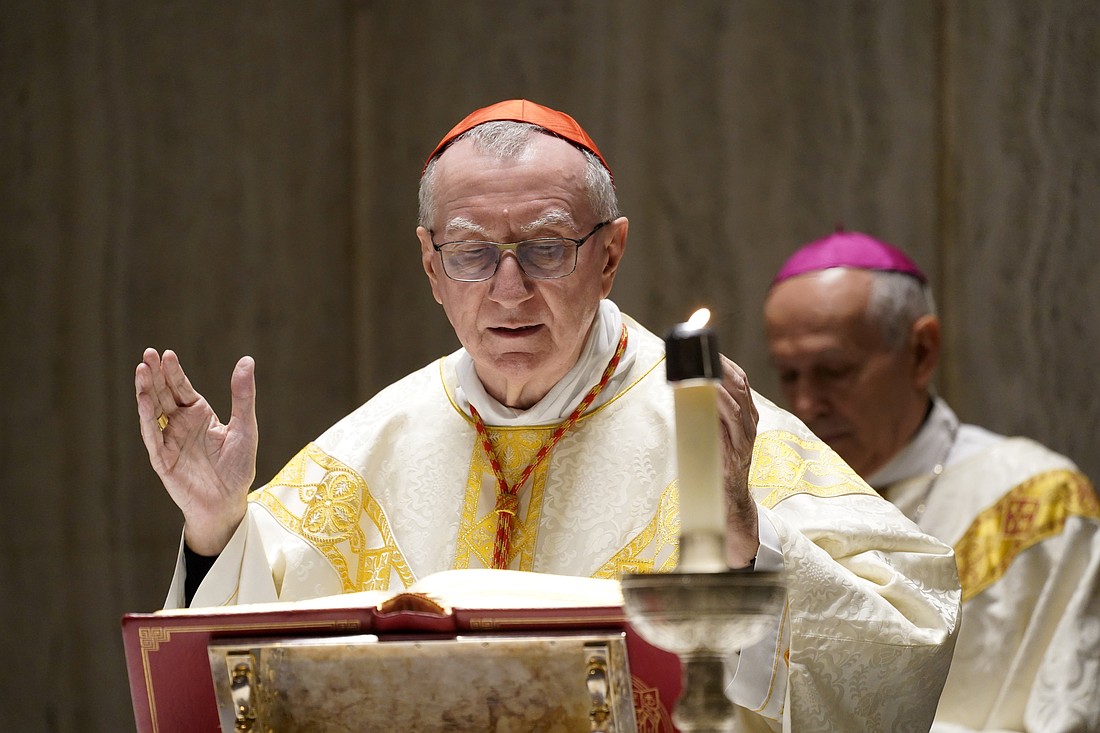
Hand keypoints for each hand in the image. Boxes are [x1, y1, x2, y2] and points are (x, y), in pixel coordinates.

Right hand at [135, 348, 257, 554]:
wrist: (228, 502)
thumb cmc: (238, 467)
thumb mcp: (245, 427)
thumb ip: (243, 396)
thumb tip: (247, 360)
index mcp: (199, 415)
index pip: (182, 388)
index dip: (174, 372)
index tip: (167, 353)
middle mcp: (181, 425)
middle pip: (164, 394)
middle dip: (155, 375)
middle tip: (148, 353)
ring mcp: (169, 441)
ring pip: (153, 411)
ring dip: (146, 391)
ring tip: (141, 369)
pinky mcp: (162, 459)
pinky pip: (152, 435)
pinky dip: (147, 417)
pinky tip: (143, 399)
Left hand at [717, 355, 759, 566]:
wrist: (727, 499)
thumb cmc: (715, 463)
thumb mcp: (711, 432)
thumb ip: (704, 413)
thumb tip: (682, 390)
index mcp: (746, 414)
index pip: (740, 380)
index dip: (725, 362)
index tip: (706, 348)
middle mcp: (750, 422)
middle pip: (740, 383)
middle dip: (720, 364)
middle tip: (698, 352)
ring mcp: (746, 436)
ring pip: (738, 398)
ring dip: (717, 380)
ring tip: (700, 367)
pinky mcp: (738, 449)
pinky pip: (733, 420)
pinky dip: (720, 403)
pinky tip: (707, 393)